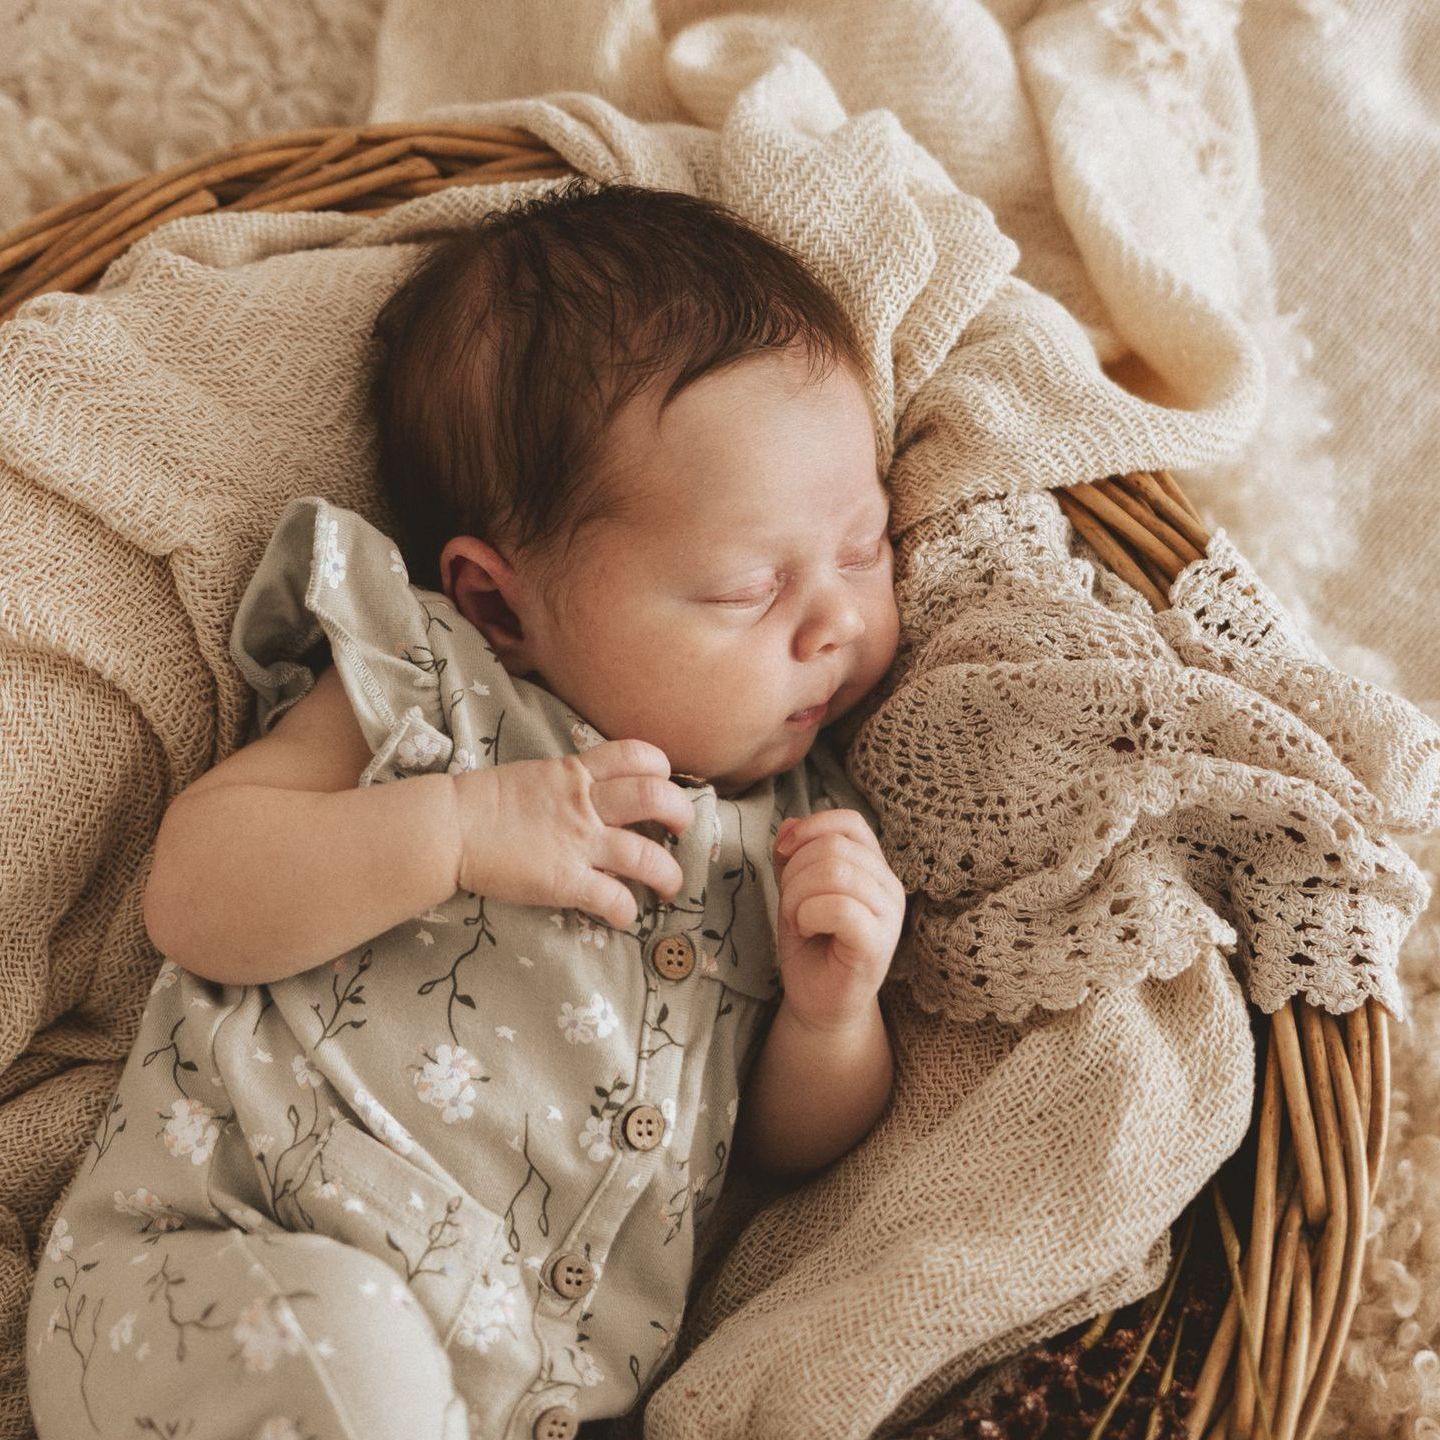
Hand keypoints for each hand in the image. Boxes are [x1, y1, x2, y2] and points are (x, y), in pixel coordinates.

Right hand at [451, 739, 693, 927]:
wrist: (450, 827)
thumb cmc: (484, 801)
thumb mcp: (536, 775)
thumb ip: (569, 781)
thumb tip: (593, 790)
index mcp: (577, 772)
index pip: (636, 756)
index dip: (661, 769)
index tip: (664, 784)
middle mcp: (586, 804)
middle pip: (656, 799)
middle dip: (681, 815)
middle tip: (680, 831)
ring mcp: (578, 843)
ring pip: (647, 855)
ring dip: (669, 874)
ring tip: (669, 885)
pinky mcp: (565, 881)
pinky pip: (613, 898)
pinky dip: (627, 910)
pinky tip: (625, 915)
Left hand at [772, 809, 904, 1033]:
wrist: (819, 1004)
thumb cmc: (811, 947)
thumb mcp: (795, 891)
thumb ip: (794, 857)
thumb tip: (789, 824)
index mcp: (873, 867)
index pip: (850, 822)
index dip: (811, 827)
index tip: (783, 853)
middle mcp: (889, 886)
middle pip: (834, 847)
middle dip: (795, 873)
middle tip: (792, 906)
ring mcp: (888, 915)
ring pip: (834, 872)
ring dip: (798, 896)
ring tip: (799, 920)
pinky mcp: (878, 943)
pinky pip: (839, 907)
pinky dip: (809, 915)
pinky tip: (808, 932)